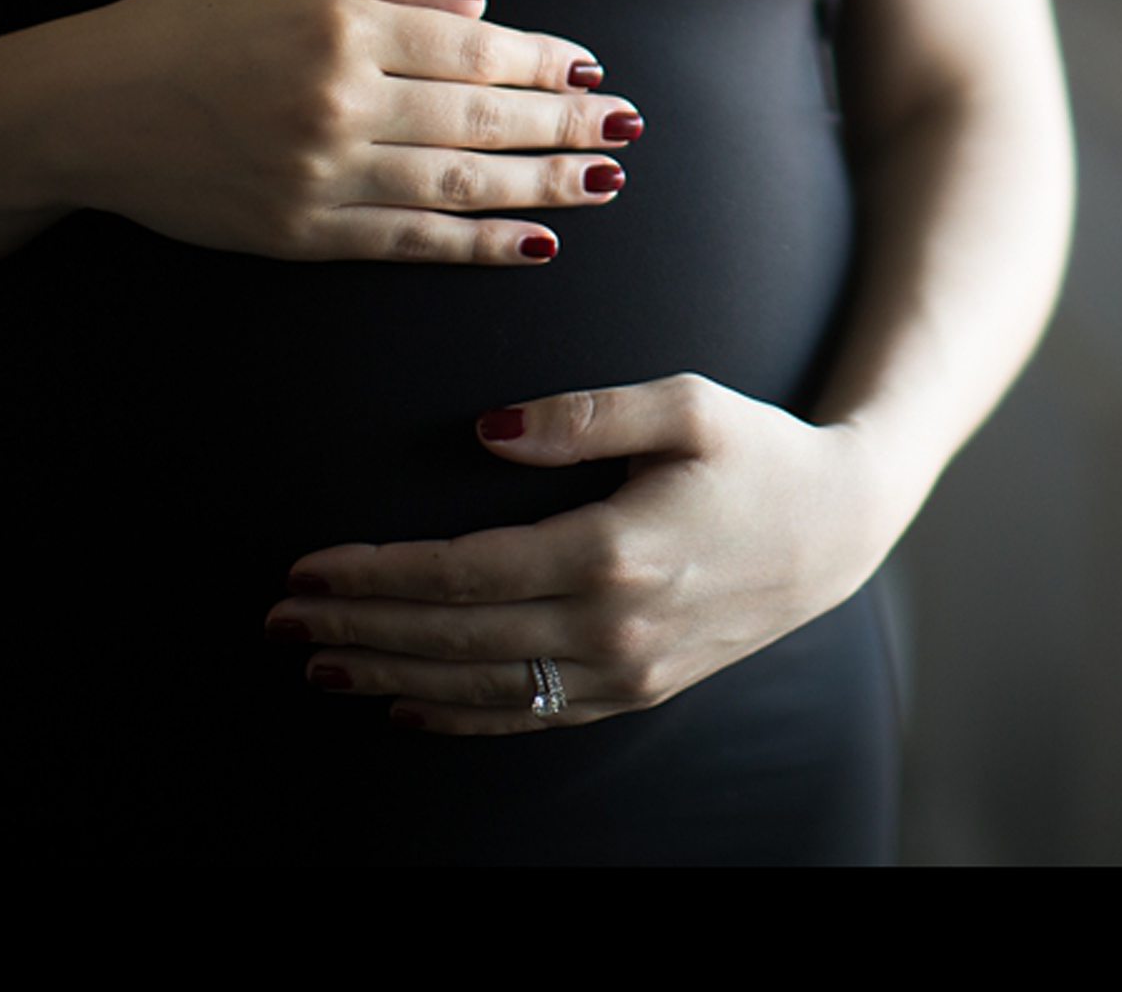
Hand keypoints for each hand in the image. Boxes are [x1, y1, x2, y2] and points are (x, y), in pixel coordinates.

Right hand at [60, 0, 642, 265]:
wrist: (83, 109)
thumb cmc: (180, 22)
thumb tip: (479, 10)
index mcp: (340, 27)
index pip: (475, 49)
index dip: (544, 62)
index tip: (591, 68)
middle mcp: (341, 102)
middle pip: (483, 120)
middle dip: (566, 123)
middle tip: (626, 126)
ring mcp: (322, 176)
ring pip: (461, 187)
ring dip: (544, 186)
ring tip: (604, 182)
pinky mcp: (302, 234)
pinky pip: (410, 242)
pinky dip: (477, 246)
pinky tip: (533, 244)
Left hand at [266, 374, 912, 734]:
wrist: (842, 526)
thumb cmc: (759, 450)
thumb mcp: (685, 403)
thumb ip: (582, 412)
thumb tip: (483, 430)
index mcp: (614, 552)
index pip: (463, 574)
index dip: (377, 574)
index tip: (306, 566)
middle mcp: (613, 628)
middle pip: (455, 639)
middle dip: (359, 629)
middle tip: (279, 621)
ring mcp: (627, 671)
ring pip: (483, 688)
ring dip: (390, 677)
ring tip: (317, 664)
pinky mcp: (638, 690)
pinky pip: (531, 717)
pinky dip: (460, 718)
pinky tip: (404, 705)